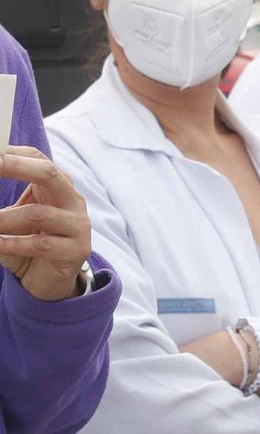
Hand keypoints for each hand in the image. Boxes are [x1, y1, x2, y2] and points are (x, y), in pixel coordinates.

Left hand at [0, 146, 91, 300]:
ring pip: (38, 214)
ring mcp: (77, 226)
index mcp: (57, 188)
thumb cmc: (28, 243)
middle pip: (49, 174)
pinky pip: (40, 244)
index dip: (15, 154)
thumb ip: (0, 205)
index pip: (39, 160)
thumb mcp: (13, 217)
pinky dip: (12, 244)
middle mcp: (71, 201)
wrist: (50, 280)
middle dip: (17, 166)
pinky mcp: (76, 250)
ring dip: (3, 219)